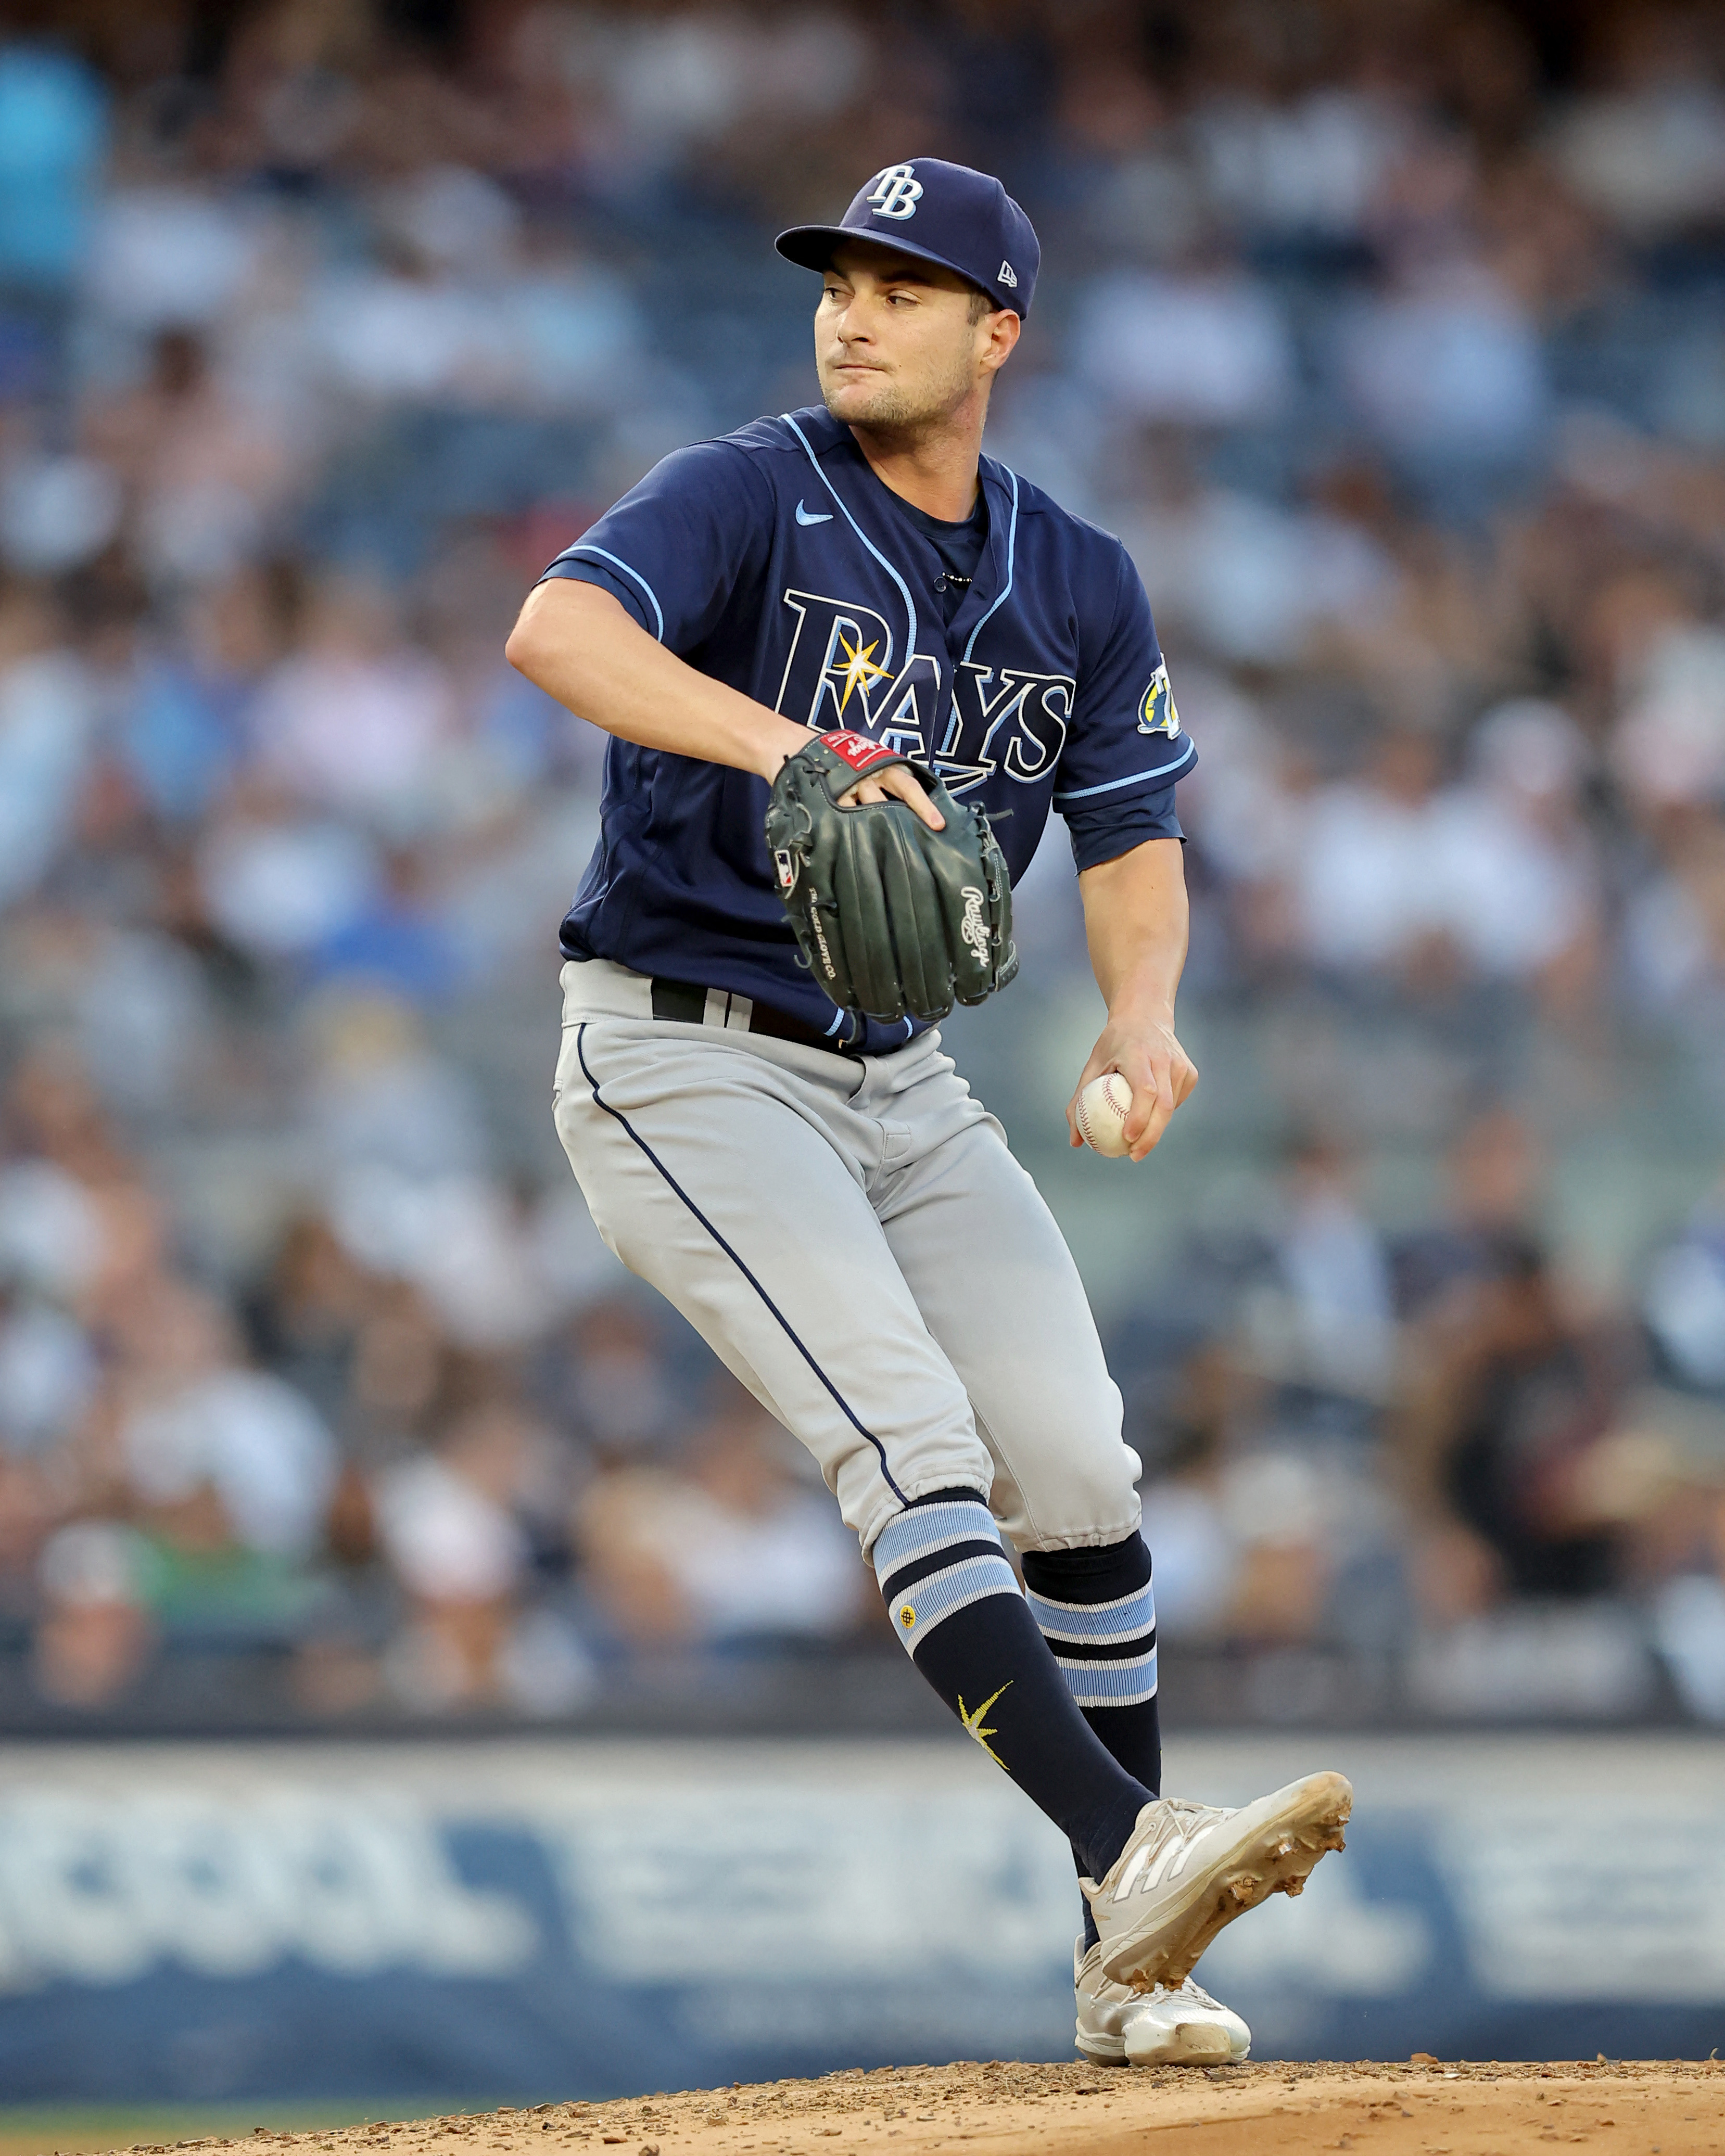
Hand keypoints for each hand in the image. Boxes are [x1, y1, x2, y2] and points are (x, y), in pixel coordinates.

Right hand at [766, 726, 943, 828]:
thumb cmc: (841, 758)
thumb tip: (914, 807)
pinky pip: (842, 819)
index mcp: (881, 765)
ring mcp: (844, 788)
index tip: (939, 824)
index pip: (907, 785)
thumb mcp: (868, 760)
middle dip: (901, 822)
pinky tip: (856, 845)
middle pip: (887, 803)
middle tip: (915, 843)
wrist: (797, 749)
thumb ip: (888, 779)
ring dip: (875, 829)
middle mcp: (865, 776)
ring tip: (887, 850)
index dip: (924, 805)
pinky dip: (850, 830)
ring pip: (865, 812)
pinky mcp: (826, 799)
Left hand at [1066, 1011, 1197, 1161]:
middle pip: (1163, 1105)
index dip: (1139, 1118)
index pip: (1145, 1091)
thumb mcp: (1092, 1065)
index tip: (1127, 1139)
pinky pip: (1177, 1102)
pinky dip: (1163, 1114)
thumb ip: (1079, 1100)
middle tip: (1134, 1155)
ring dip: (1156, 1128)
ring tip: (1138, 1143)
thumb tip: (1075, 1141)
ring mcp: (1181, 1065)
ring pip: (1172, 1107)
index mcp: (1139, 1054)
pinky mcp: (1190, 1072)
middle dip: (1151, 1137)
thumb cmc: (1114, 1044)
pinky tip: (1150, 1116)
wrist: (1145, 1016)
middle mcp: (1164, 1059)